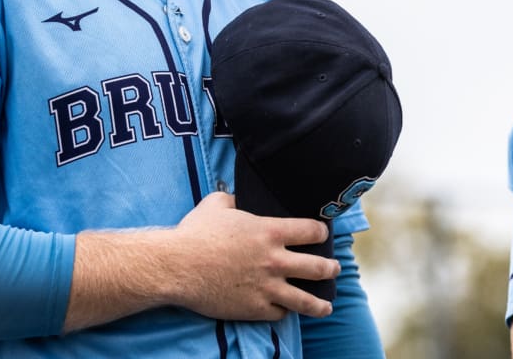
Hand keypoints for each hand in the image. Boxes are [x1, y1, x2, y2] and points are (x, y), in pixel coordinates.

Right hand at [166, 191, 338, 320]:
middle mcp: (275, 261)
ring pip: (307, 301)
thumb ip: (233, 199)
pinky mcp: (255, 309)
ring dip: (321, 303)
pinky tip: (287, 310)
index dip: (321, 232)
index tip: (322, 234)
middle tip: (333, 268)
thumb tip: (238, 199)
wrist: (178, 266)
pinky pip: (280, 313)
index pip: (311, 231)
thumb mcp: (216, 204)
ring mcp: (268, 288)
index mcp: (269, 232)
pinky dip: (285, 311)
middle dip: (331, 268)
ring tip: (326, 306)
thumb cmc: (195, 232)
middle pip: (318, 268)